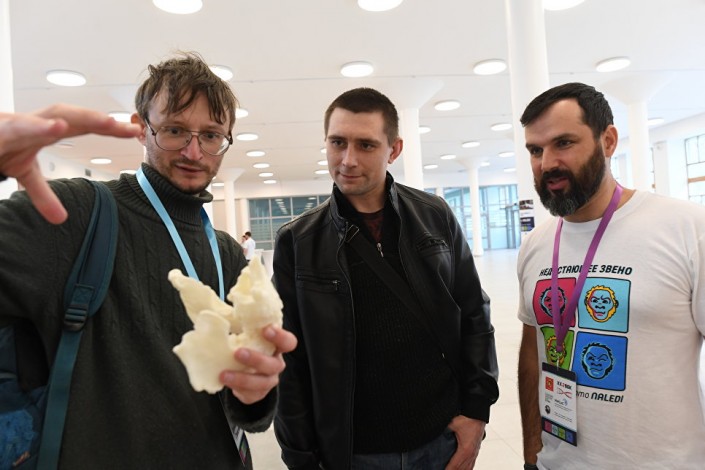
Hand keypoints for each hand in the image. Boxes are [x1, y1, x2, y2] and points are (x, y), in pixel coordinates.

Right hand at [0, 105, 140, 223]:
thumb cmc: (0, 149)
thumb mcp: (24, 175)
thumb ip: (44, 194)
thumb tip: (61, 219)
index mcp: (44, 130)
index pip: (82, 125)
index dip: (107, 127)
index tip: (134, 132)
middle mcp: (31, 123)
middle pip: (69, 116)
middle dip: (97, 119)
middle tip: (126, 127)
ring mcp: (13, 124)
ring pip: (41, 118)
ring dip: (68, 119)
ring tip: (95, 123)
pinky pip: (12, 128)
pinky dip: (31, 128)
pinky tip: (53, 128)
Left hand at [220, 325, 296, 403]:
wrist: (245, 373)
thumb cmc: (247, 348)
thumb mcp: (247, 336)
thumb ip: (242, 327)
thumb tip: (218, 312)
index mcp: (277, 347)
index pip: (288, 342)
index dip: (280, 336)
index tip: (266, 329)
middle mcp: (276, 365)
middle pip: (274, 365)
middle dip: (257, 359)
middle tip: (238, 352)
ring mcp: (268, 381)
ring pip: (262, 383)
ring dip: (243, 378)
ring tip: (224, 374)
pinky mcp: (258, 394)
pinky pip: (250, 394)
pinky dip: (237, 389)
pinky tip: (224, 382)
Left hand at [446, 415, 484, 468]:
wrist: (478, 415)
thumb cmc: (468, 419)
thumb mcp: (453, 425)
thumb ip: (444, 430)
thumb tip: (434, 431)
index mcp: (465, 450)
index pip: (455, 465)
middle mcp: (471, 454)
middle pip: (461, 469)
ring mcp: (474, 453)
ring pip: (468, 468)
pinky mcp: (476, 451)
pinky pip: (472, 464)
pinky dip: (467, 468)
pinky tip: (464, 469)